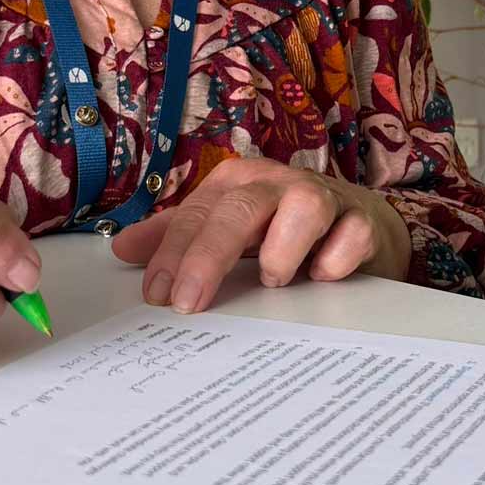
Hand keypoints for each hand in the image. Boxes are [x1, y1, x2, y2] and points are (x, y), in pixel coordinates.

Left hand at [108, 158, 411, 313]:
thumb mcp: (225, 226)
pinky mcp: (362, 222)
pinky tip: (322, 277)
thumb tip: (121, 249)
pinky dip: (334, 260)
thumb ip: (177, 236)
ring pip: (303, 209)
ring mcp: (324, 199)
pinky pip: (351, 237)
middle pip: (240, 209)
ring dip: (282, 250)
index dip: (173, 253)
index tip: (157, 295)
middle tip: (188, 302)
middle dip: (209, 256)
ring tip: (271, 280)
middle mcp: (278, 184)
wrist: (358, 217)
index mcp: (238, 182)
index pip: (197, 213)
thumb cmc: (281, 223)